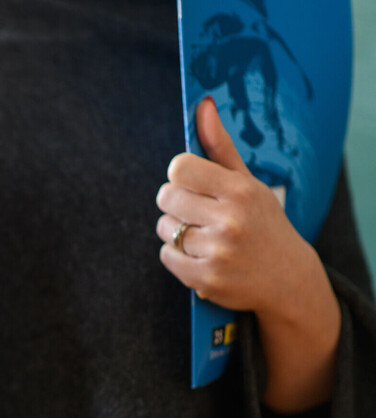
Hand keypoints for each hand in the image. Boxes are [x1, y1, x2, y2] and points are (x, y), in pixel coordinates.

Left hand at [155, 97, 317, 315]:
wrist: (287, 279)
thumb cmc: (261, 222)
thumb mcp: (247, 183)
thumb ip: (220, 146)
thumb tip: (202, 104)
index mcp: (240, 191)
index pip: (179, 167)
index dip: (180, 175)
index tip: (192, 183)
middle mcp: (229, 220)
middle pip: (165, 196)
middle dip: (175, 202)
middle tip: (196, 211)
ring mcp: (217, 252)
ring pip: (164, 227)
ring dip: (175, 230)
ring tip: (204, 235)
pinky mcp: (205, 279)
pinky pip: (166, 255)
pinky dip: (176, 255)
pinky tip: (200, 255)